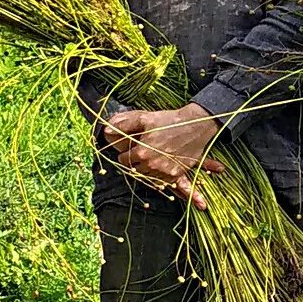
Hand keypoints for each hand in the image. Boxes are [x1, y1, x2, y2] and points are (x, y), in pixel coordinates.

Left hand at [103, 104, 225, 208]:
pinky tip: (173, 175)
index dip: (126, 153)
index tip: (132, 148)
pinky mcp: (176, 174)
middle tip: (143, 152)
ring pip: (148, 177)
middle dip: (136, 162)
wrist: (196, 125)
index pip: (123, 160)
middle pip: (135, 170)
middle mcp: (152, 165)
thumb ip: (124, 125)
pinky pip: (166, 183)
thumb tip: (106, 131)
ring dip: (148, 169)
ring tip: (153, 157)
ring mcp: (165, 172)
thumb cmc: (170, 121)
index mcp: (142, 153)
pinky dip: (164, 178)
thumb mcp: (145, 118)